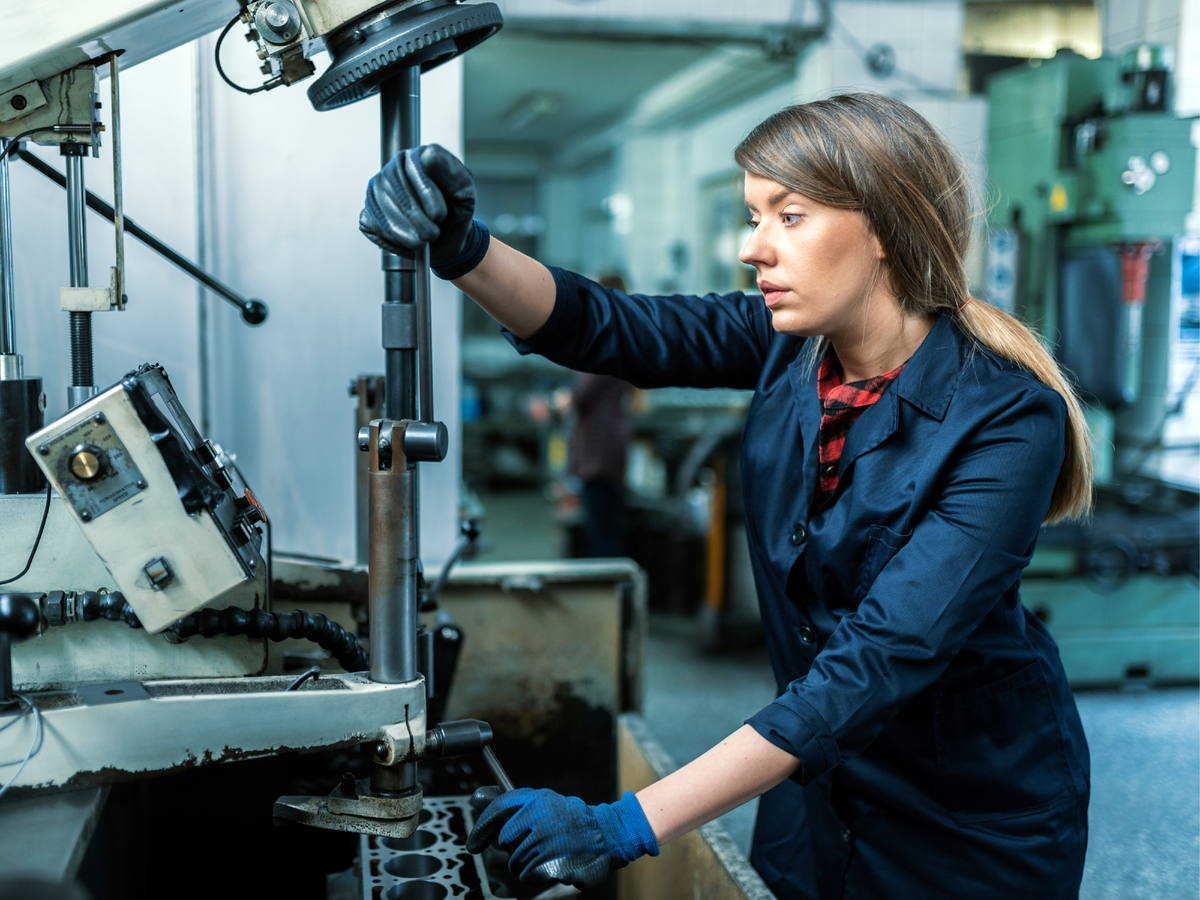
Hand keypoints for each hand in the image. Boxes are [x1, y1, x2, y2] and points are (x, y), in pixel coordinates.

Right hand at [359, 144, 475, 265]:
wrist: (449, 238)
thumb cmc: (455, 210)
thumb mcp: (464, 190)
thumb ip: (451, 171)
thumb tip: (428, 154)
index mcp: (415, 158)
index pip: (414, 168)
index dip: (427, 195)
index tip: (440, 214)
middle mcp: (392, 170)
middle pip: (396, 192)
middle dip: (418, 220)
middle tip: (434, 233)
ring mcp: (376, 192)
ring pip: (383, 212)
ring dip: (408, 233)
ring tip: (424, 238)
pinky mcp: (368, 215)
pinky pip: (374, 227)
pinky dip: (394, 241)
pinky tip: (409, 241)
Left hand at [466, 786, 658, 889]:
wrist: (609, 834)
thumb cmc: (571, 819)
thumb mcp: (543, 803)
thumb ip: (510, 803)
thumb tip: (476, 797)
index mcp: (537, 798)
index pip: (498, 809)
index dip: (481, 828)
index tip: (473, 843)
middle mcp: (540, 817)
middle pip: (505, 841)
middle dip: (515, 847)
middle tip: (536, 843)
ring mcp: (547, 842)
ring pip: (516, 862)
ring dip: (527, 863)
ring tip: (550, 853)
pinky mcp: (554, 864)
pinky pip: (529, 876)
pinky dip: (538, 875)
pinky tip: (555, 864)